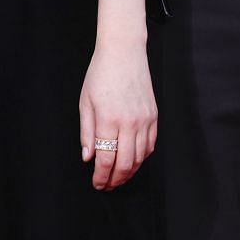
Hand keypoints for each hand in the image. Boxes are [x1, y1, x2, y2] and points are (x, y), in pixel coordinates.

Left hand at [79, 41, 157, 189]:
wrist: (124, 53)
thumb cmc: (100, 74)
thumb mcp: (85, 102)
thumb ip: (86, 132)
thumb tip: (88, 157)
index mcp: (108, 120)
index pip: (106, 159)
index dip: (101, 176)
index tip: (97, 183)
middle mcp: (129, 123)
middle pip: (125, 164)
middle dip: (115, 180)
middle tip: (107, 185)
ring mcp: (144, 121)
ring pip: (140, 158)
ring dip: (129, 172)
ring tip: (118, 177)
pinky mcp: (154, 117)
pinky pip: (150, 145)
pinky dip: (142, 158)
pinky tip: (133, 161)